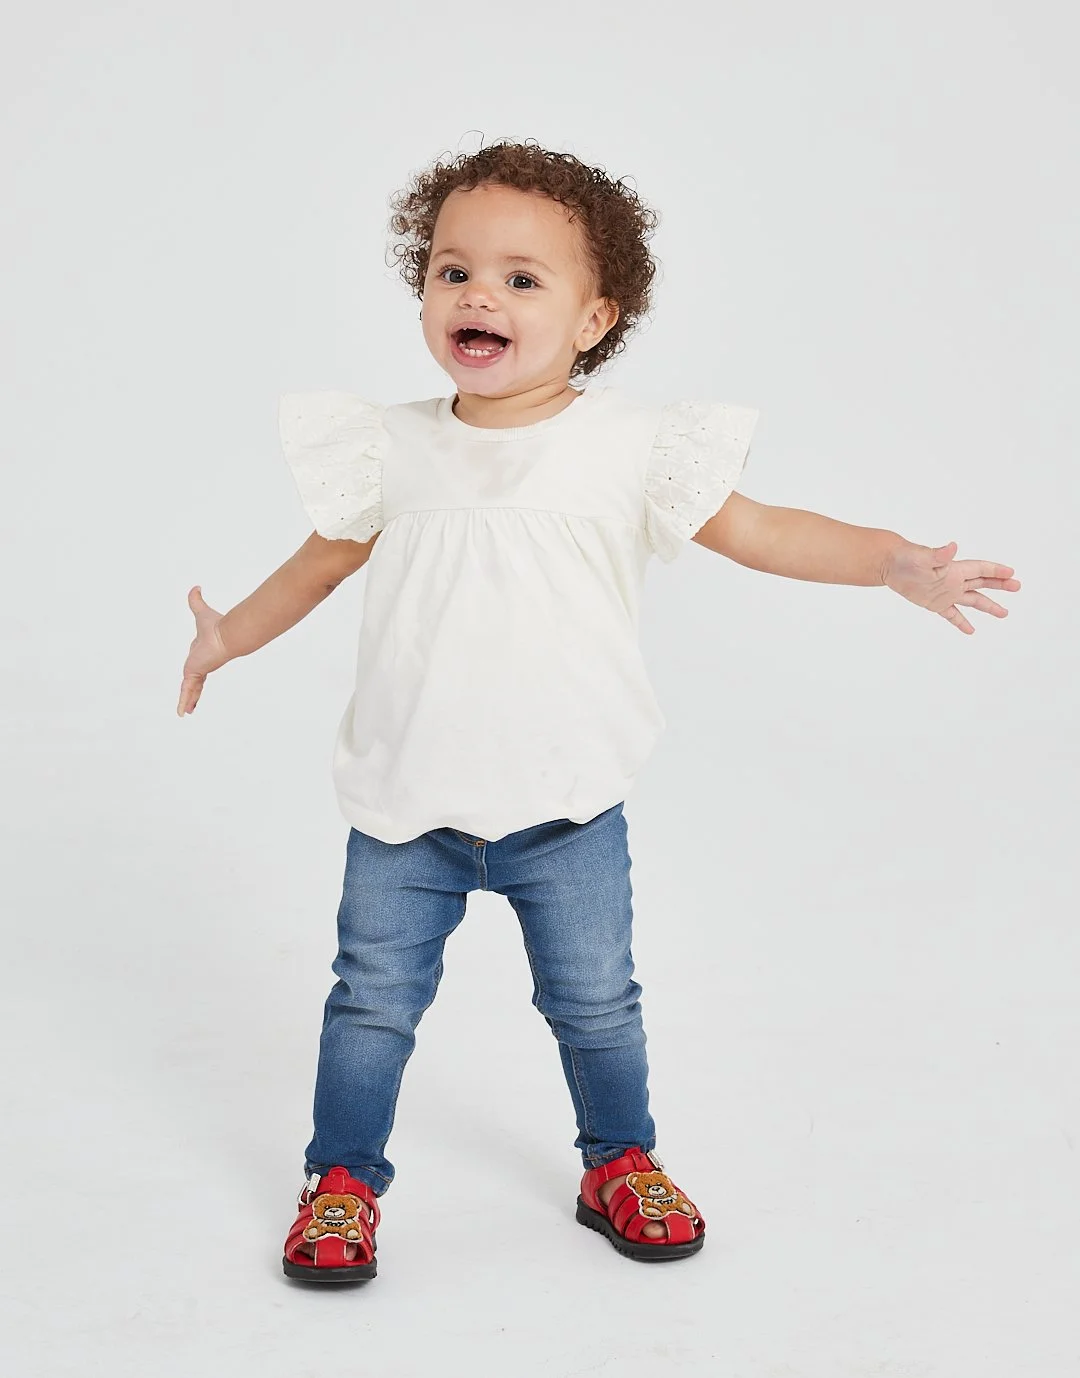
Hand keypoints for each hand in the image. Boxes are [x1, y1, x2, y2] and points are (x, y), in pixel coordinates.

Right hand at [177, 586, 230, 714]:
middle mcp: (200, 664)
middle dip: (192, 693)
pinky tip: (182, 714)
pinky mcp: (194, 675)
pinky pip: (186, 692)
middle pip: (193, 682)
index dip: (194, 674)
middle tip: (191, 705)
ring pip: (190, 690)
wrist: (226, 635)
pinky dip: (184, 702)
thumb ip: (196, 601)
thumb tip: (196, 586)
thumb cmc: (217, 626)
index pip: (196, 667)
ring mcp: (197, 671)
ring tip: (185, 713)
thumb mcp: (201, 613)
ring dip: (188, 701)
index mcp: (201, 654)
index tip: (193, 679)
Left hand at [881, 540, 1020, 634]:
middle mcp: (954, 580)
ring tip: (1004, 613)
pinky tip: (971, 631)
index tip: (1012, 573)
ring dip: (988, 606)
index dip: (996, 571)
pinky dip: (961, 622)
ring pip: (972, 600)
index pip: (981, 570)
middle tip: (1017, 587)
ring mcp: (946, 592)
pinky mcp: (935, 603)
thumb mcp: (924, 557)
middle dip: (1000, 585)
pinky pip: (952, 615)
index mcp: (955, 569)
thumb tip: (952, 547)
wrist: (890, 565)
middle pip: (982, 584)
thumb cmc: (907, 557)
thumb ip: (940, 555)